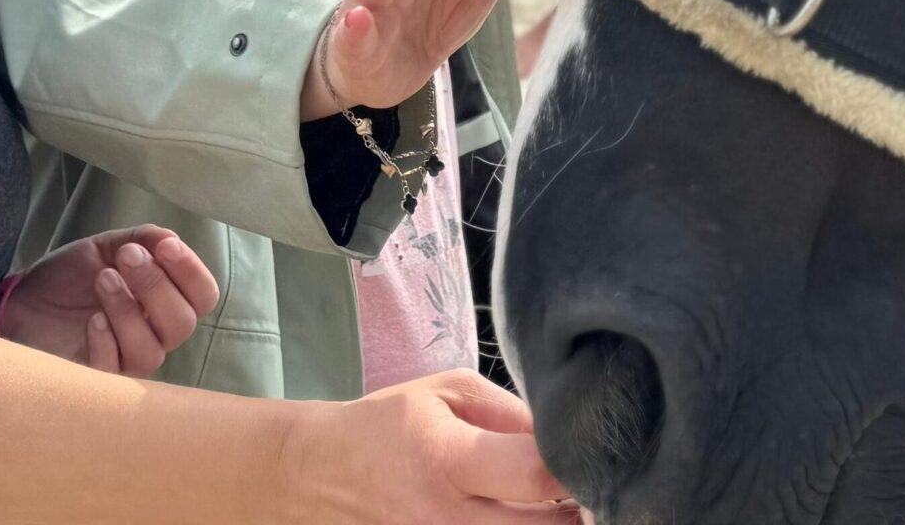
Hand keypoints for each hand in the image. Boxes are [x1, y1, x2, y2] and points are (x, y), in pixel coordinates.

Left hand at [0, 225, 219, 376]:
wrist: (23, 300)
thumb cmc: (71, 276)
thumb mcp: (107, 247)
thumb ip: (143, 240)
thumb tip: (170, 241)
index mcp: (167, 300)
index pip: (203, 295)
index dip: (190, 271)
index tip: (164, 247)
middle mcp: (156, 333)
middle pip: (183, 323)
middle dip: (157, 285)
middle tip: (126, 258)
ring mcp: (127, 358)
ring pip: (152, 351)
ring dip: (128, 311)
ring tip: (102, 280)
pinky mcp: (97, 377)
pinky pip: (115, 370)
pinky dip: (106, 341)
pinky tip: (91, 320)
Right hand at [288, 370, 577, 524]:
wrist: (317, 475)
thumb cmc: (386, 427)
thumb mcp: (446, 392)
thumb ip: (511, 413)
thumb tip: (564, 436)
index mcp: (446, 460)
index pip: (537, 474)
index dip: (575, 463)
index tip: (587, 451)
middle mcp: (443, 520)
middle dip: (575, 505)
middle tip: (578, 483)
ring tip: (545, 502)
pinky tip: (515, 515)